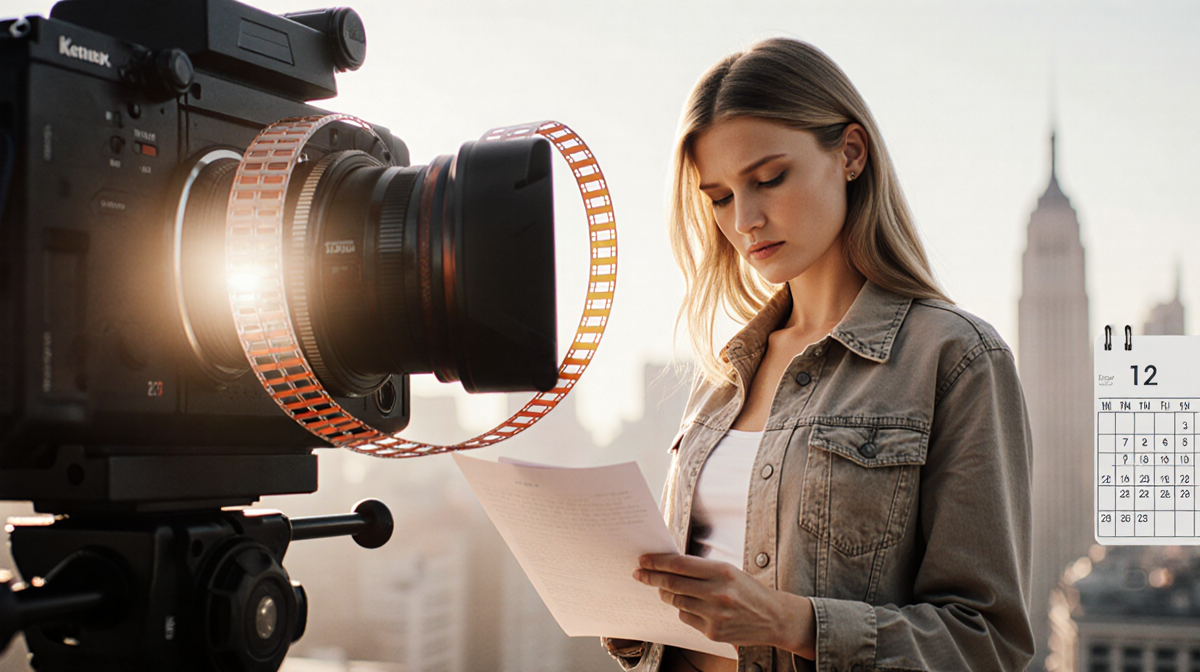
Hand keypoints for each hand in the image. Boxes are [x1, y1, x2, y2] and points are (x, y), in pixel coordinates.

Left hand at [634, 553, 815, 658]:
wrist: (774, 618)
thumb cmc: (749, 590)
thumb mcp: (729, 571)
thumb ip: (701, 570)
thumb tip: (669, 566)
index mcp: (722, 572)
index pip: (680, 564)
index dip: (658, 562)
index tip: (644, 560)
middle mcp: (717, 593)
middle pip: (672, 583)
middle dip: (651, 577)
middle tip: (639, 573)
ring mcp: (714, 614)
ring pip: (676, 602)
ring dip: (666, 594)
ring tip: (664, 589)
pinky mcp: (713, 632)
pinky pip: (686, 618)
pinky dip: (683, 610)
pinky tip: (691, 606)